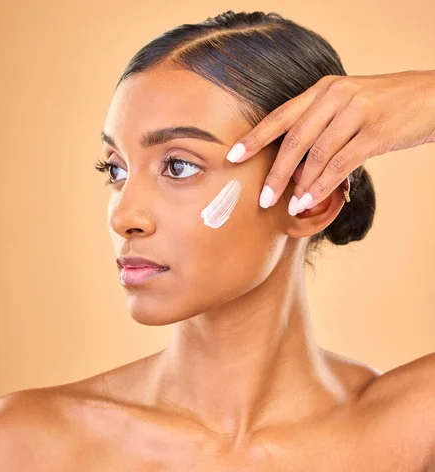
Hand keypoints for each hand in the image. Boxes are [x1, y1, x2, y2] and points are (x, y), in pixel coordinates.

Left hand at [225, 70, 434, 213]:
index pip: (280, 117)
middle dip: (274, 173)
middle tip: (261, 199)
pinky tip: (310, 200)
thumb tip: (295, 172)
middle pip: (293, 140)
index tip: (232, 158)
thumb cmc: (384, 107)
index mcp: (322, 90)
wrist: (430, 97)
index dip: (254, 139)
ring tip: (290, 206)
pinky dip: (322, 186)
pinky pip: (340, 164)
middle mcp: (335, 97)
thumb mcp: (347, 108)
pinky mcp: (375, 132)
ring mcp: (356, 112)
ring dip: (300, 186)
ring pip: (317, 156)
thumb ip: (320, 131)